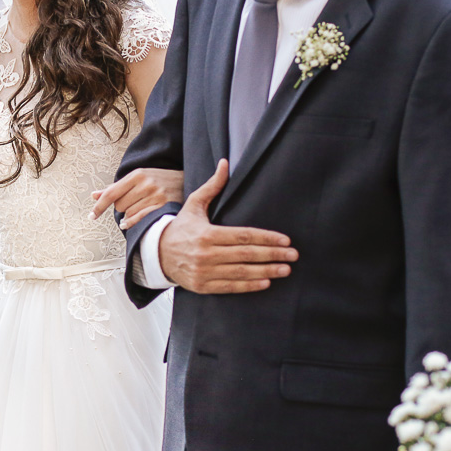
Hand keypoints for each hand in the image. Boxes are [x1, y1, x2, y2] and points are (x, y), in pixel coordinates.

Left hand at [90, 168, 184, 229]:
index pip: (111, 193)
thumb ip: (116, 188)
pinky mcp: (163, 206)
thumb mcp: (138, 178)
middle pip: (120, 205)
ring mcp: (156, 195)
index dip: (99, 206)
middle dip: (121, 209)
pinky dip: (132, 223)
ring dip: (129, 216)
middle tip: (132, 205)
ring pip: (129, 214)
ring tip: (137, 210)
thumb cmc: (158, 180)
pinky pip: (140, 219)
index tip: (91, 216)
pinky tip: (129, 224)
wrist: (187, 180)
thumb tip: (94, 195)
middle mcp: (145, 183)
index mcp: (137, 174)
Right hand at [158, 159, 296, 293]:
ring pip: (241, 272)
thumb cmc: (182, 227)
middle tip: (293, 255)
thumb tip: (225, 163)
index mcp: (206, 234)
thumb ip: (213, 186)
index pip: (243, 236)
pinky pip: (230, 287)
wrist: (157, 253)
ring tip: (285, 269)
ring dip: (266, 271)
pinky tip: (266, 282)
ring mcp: (204, 272)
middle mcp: (205, 254)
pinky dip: (249, 286)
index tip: (285, 240)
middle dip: (272, 255)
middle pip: (246, 255)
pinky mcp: (202, 286)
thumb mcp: (194, 204)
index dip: (266, 238)